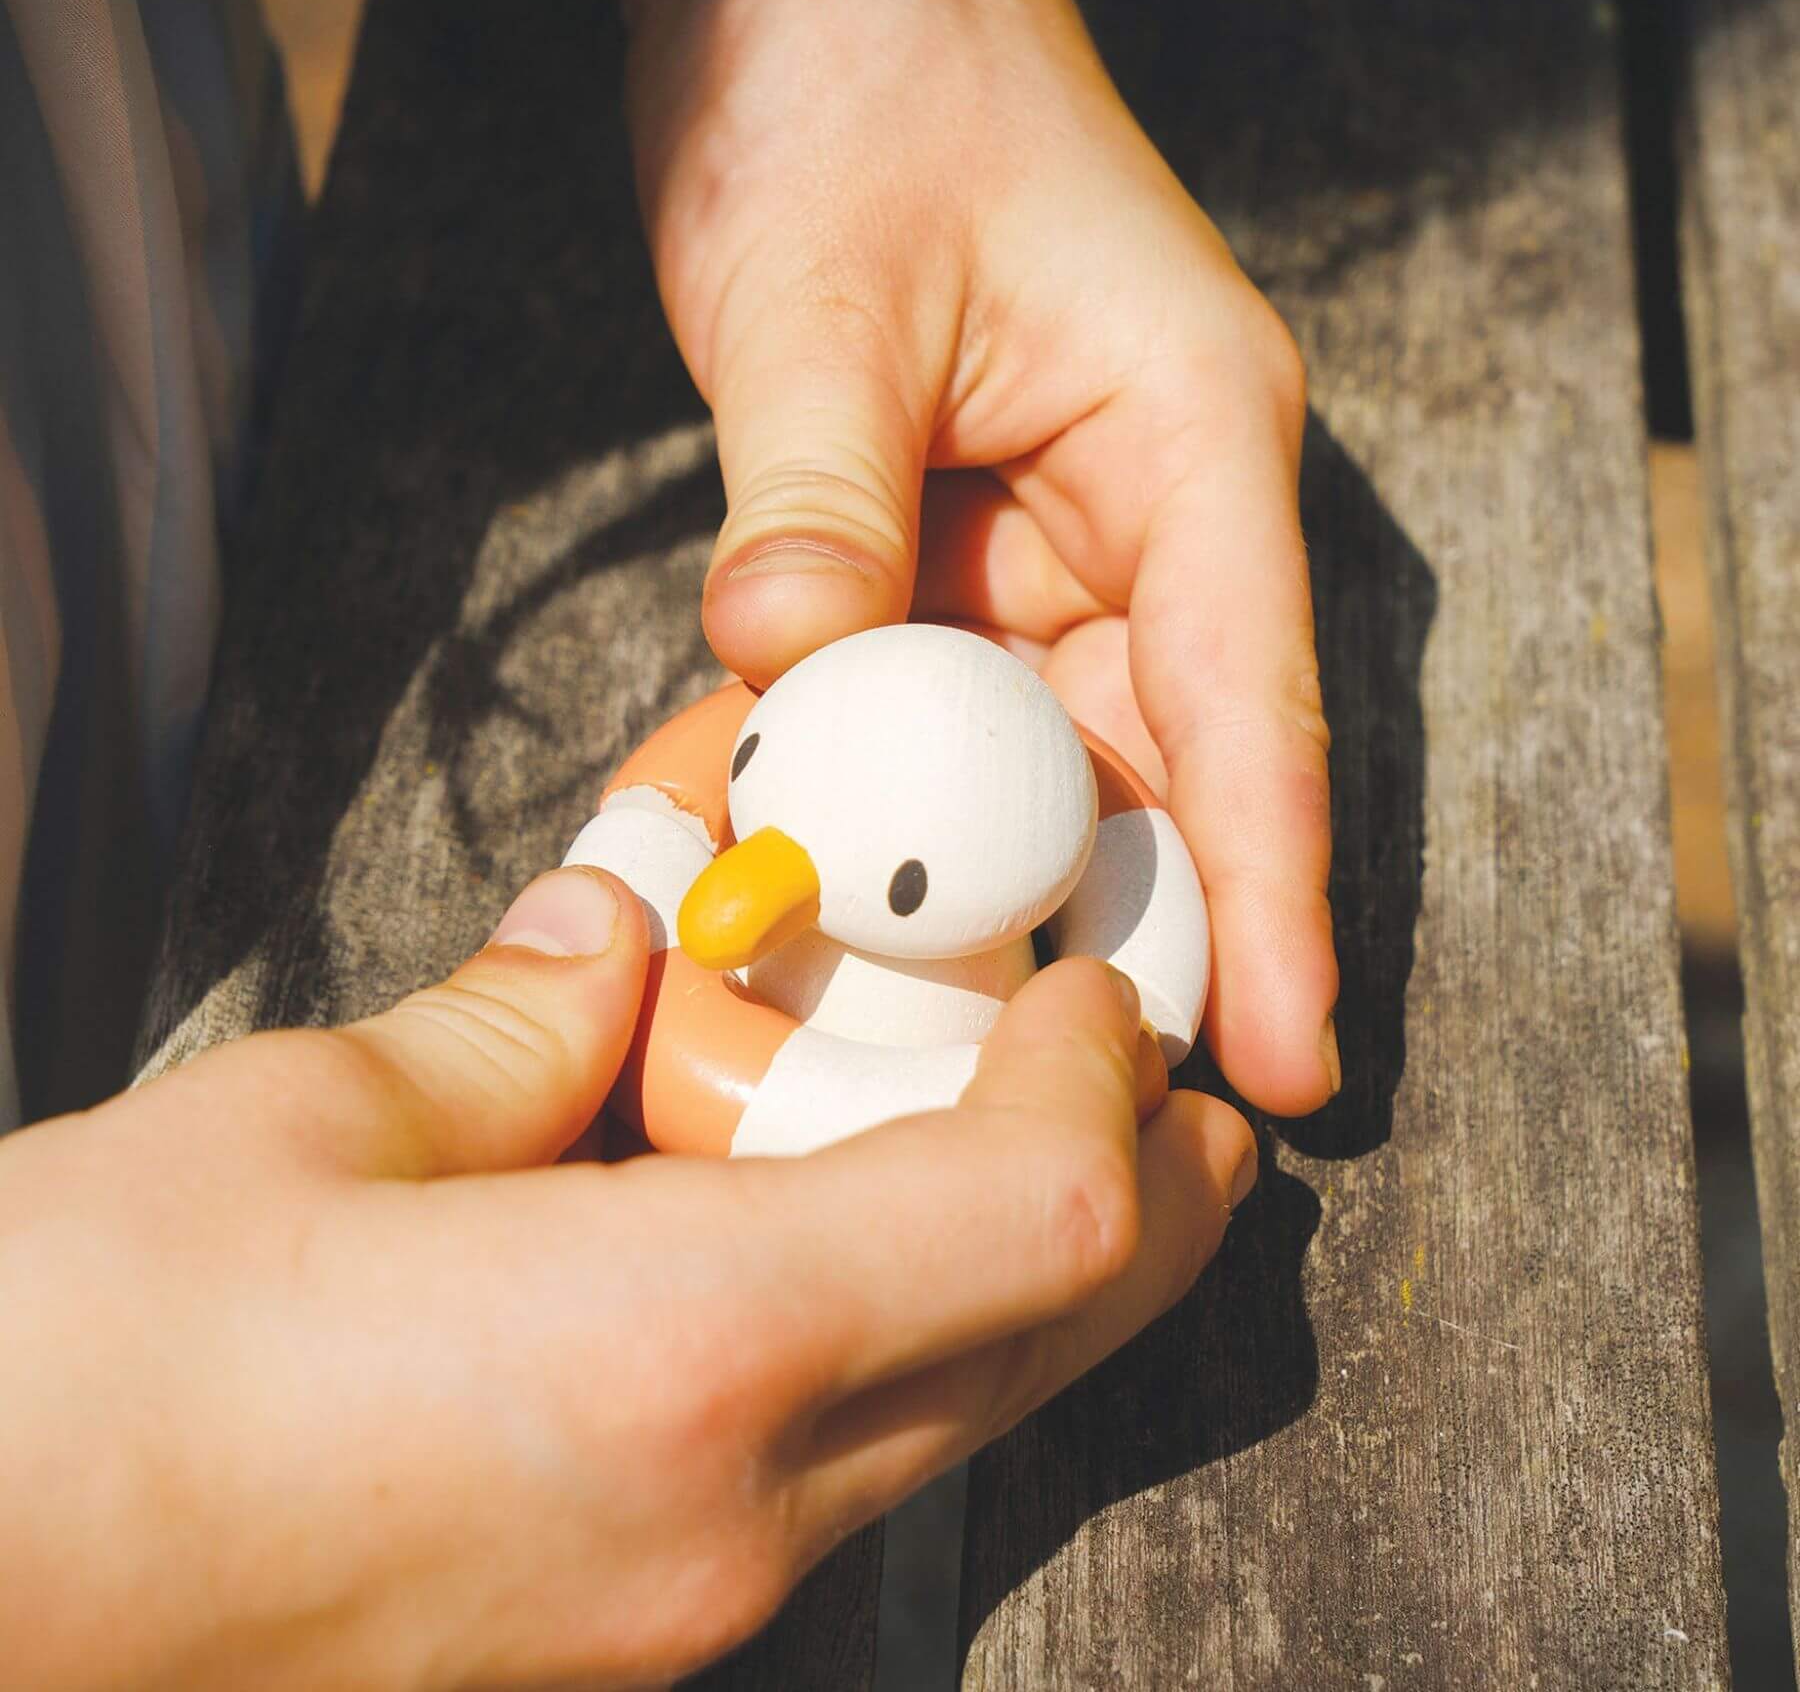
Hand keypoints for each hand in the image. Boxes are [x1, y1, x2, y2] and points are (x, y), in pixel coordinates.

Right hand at [0, 866, 1253, 1689]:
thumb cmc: (61, 1375)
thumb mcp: (297, 1127)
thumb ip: (508, 1024)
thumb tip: (608, 939)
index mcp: (672, 1355)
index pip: (1036, 1217)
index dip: (1106, 1087)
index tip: (1104, 993)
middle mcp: (721, 1517)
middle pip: (1049, 1340)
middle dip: (1143, 1198)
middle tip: (1165, 1080)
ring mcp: (673, 1611)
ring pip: (961, 1416)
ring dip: (1022, 1268)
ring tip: (1005, 1126)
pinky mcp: (607, 1640)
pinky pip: (834, 1471)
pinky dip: (892, 1339)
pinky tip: (817, 1242)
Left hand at [560, 0, 1336, 1113]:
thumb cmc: (859, 86)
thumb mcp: (819, 296)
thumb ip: (815, 496)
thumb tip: (787, 670)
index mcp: (1190, 437)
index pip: (1247, 705)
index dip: (1273, 897)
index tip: (1291, 1065)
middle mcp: (1150, 507)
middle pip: (1168, 764)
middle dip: (1128, 935)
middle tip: (1081, 1109)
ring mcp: (1057, 534)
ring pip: (1054, 754)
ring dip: (989, 878)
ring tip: (936, 1032)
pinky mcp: (966, 543)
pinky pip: (953, 702)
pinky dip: (903, 787)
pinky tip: (839, 872)